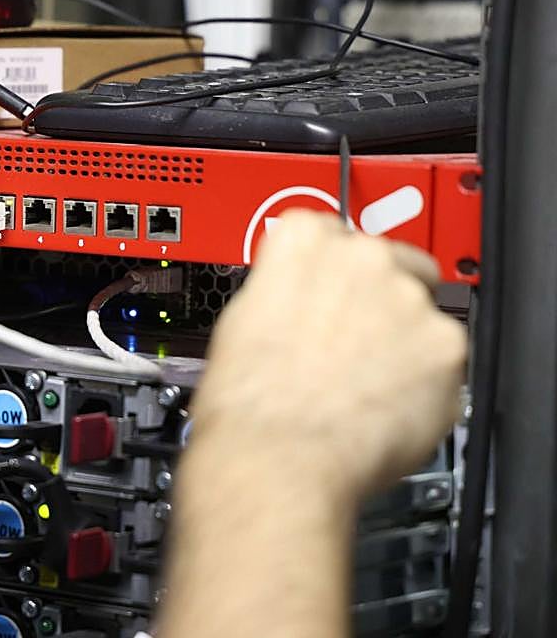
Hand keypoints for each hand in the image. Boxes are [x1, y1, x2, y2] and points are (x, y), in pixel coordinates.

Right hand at [190, 209, 466, 503]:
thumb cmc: (248, 402)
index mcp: (302, 241)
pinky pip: (443, 357)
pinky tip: (385, 404)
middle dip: (373, 301)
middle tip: (348, 345)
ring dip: (400, 340)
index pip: (329, 231)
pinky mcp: (445, 344)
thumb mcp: (242, 319)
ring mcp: (407, 298)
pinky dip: (425, 380)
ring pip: (418, 311)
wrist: (277, 457)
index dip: (328, 270)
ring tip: (363, 385)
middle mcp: (361, 256)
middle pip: (386, 262)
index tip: (326, 292)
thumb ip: (284, 290)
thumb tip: (303, 301)